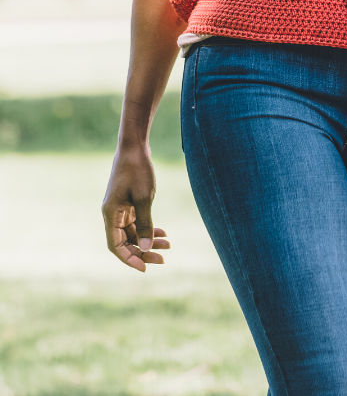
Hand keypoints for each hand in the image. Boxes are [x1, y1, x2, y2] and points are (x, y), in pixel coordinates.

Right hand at [102, 146, 170, 271]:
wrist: (134, 146)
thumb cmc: (137, 169)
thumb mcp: (144, 198)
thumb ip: (145, 224)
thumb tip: (146, 248)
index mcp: (110, 214)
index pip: (116, 246)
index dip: (129, 259)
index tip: (145, 268)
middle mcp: (112, 214)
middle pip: (125, 242)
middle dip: (143, 251)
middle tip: (163, 259)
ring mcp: (120, 208)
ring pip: (133, 233)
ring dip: (149, 240)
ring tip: (168, 245)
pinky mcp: (127, 203)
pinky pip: (137, 222)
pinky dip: (149, 228)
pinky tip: (163, 232)